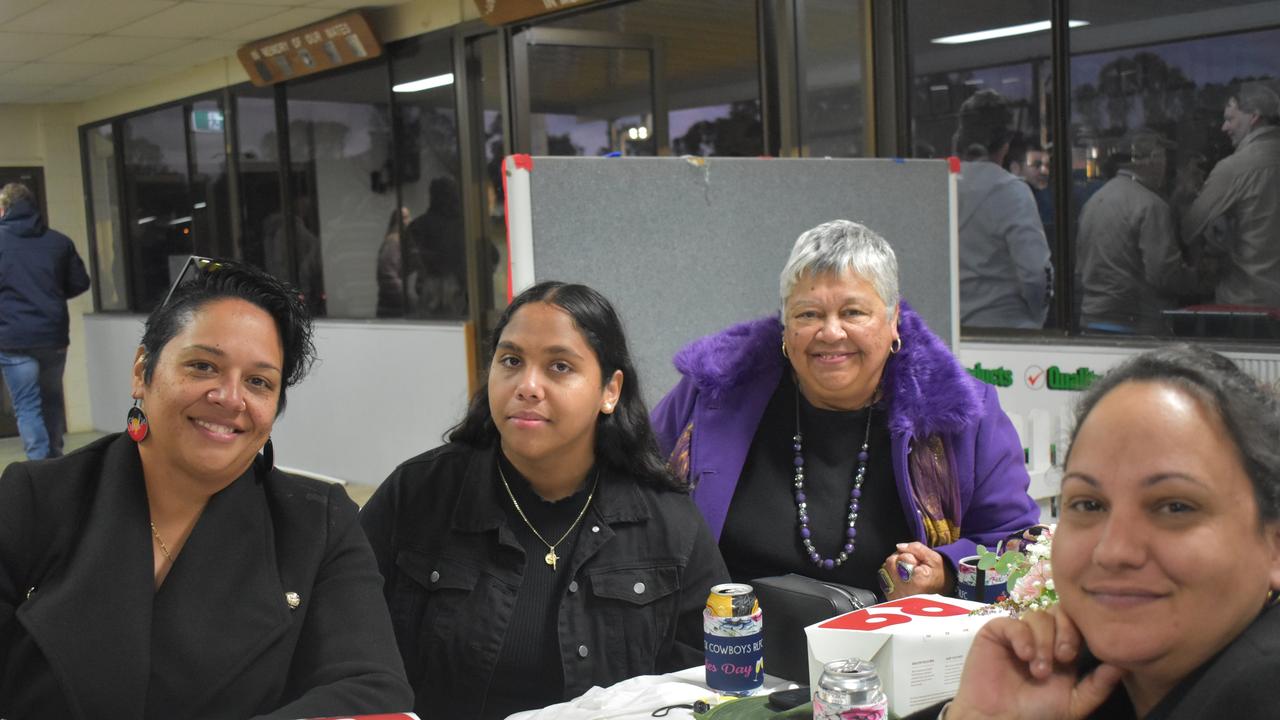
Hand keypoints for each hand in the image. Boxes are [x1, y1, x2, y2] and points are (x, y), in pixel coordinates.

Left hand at [880, 542, 948, 598]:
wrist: (937, 592)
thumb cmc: (936, 575)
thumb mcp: (934, 558)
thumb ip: (917, 548)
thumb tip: (899, 546)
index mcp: (918, 580)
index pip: (903, 557)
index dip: (909, 555)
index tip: (917, 562)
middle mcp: (905, 590)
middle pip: (890, 562)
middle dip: (898, 558)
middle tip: (910, 564)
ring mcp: (897, 595)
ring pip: (884, 570)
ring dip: (892, 567)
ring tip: (905, 571)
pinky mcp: (890, 598)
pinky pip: (882, 579)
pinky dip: (889, 575)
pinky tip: (900, 578)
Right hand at [945, 608, 1124, 719]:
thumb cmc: (1036, 714)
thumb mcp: (1075, 702)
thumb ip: (1099, 684)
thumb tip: (1123, 663)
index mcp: (1063, 648)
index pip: (1077, 622)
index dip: (1080, 629)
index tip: (1074, 655)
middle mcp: (1043, 636)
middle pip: (1059, 611)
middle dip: (1064, 632)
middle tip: (1062, 657)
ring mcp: (1019, 632)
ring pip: (1037, 615)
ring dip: (1042, 641)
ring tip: (1038, 670)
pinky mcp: (996, 632)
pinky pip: (1013, 622)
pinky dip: (1021, 636)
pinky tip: (1024, 656)